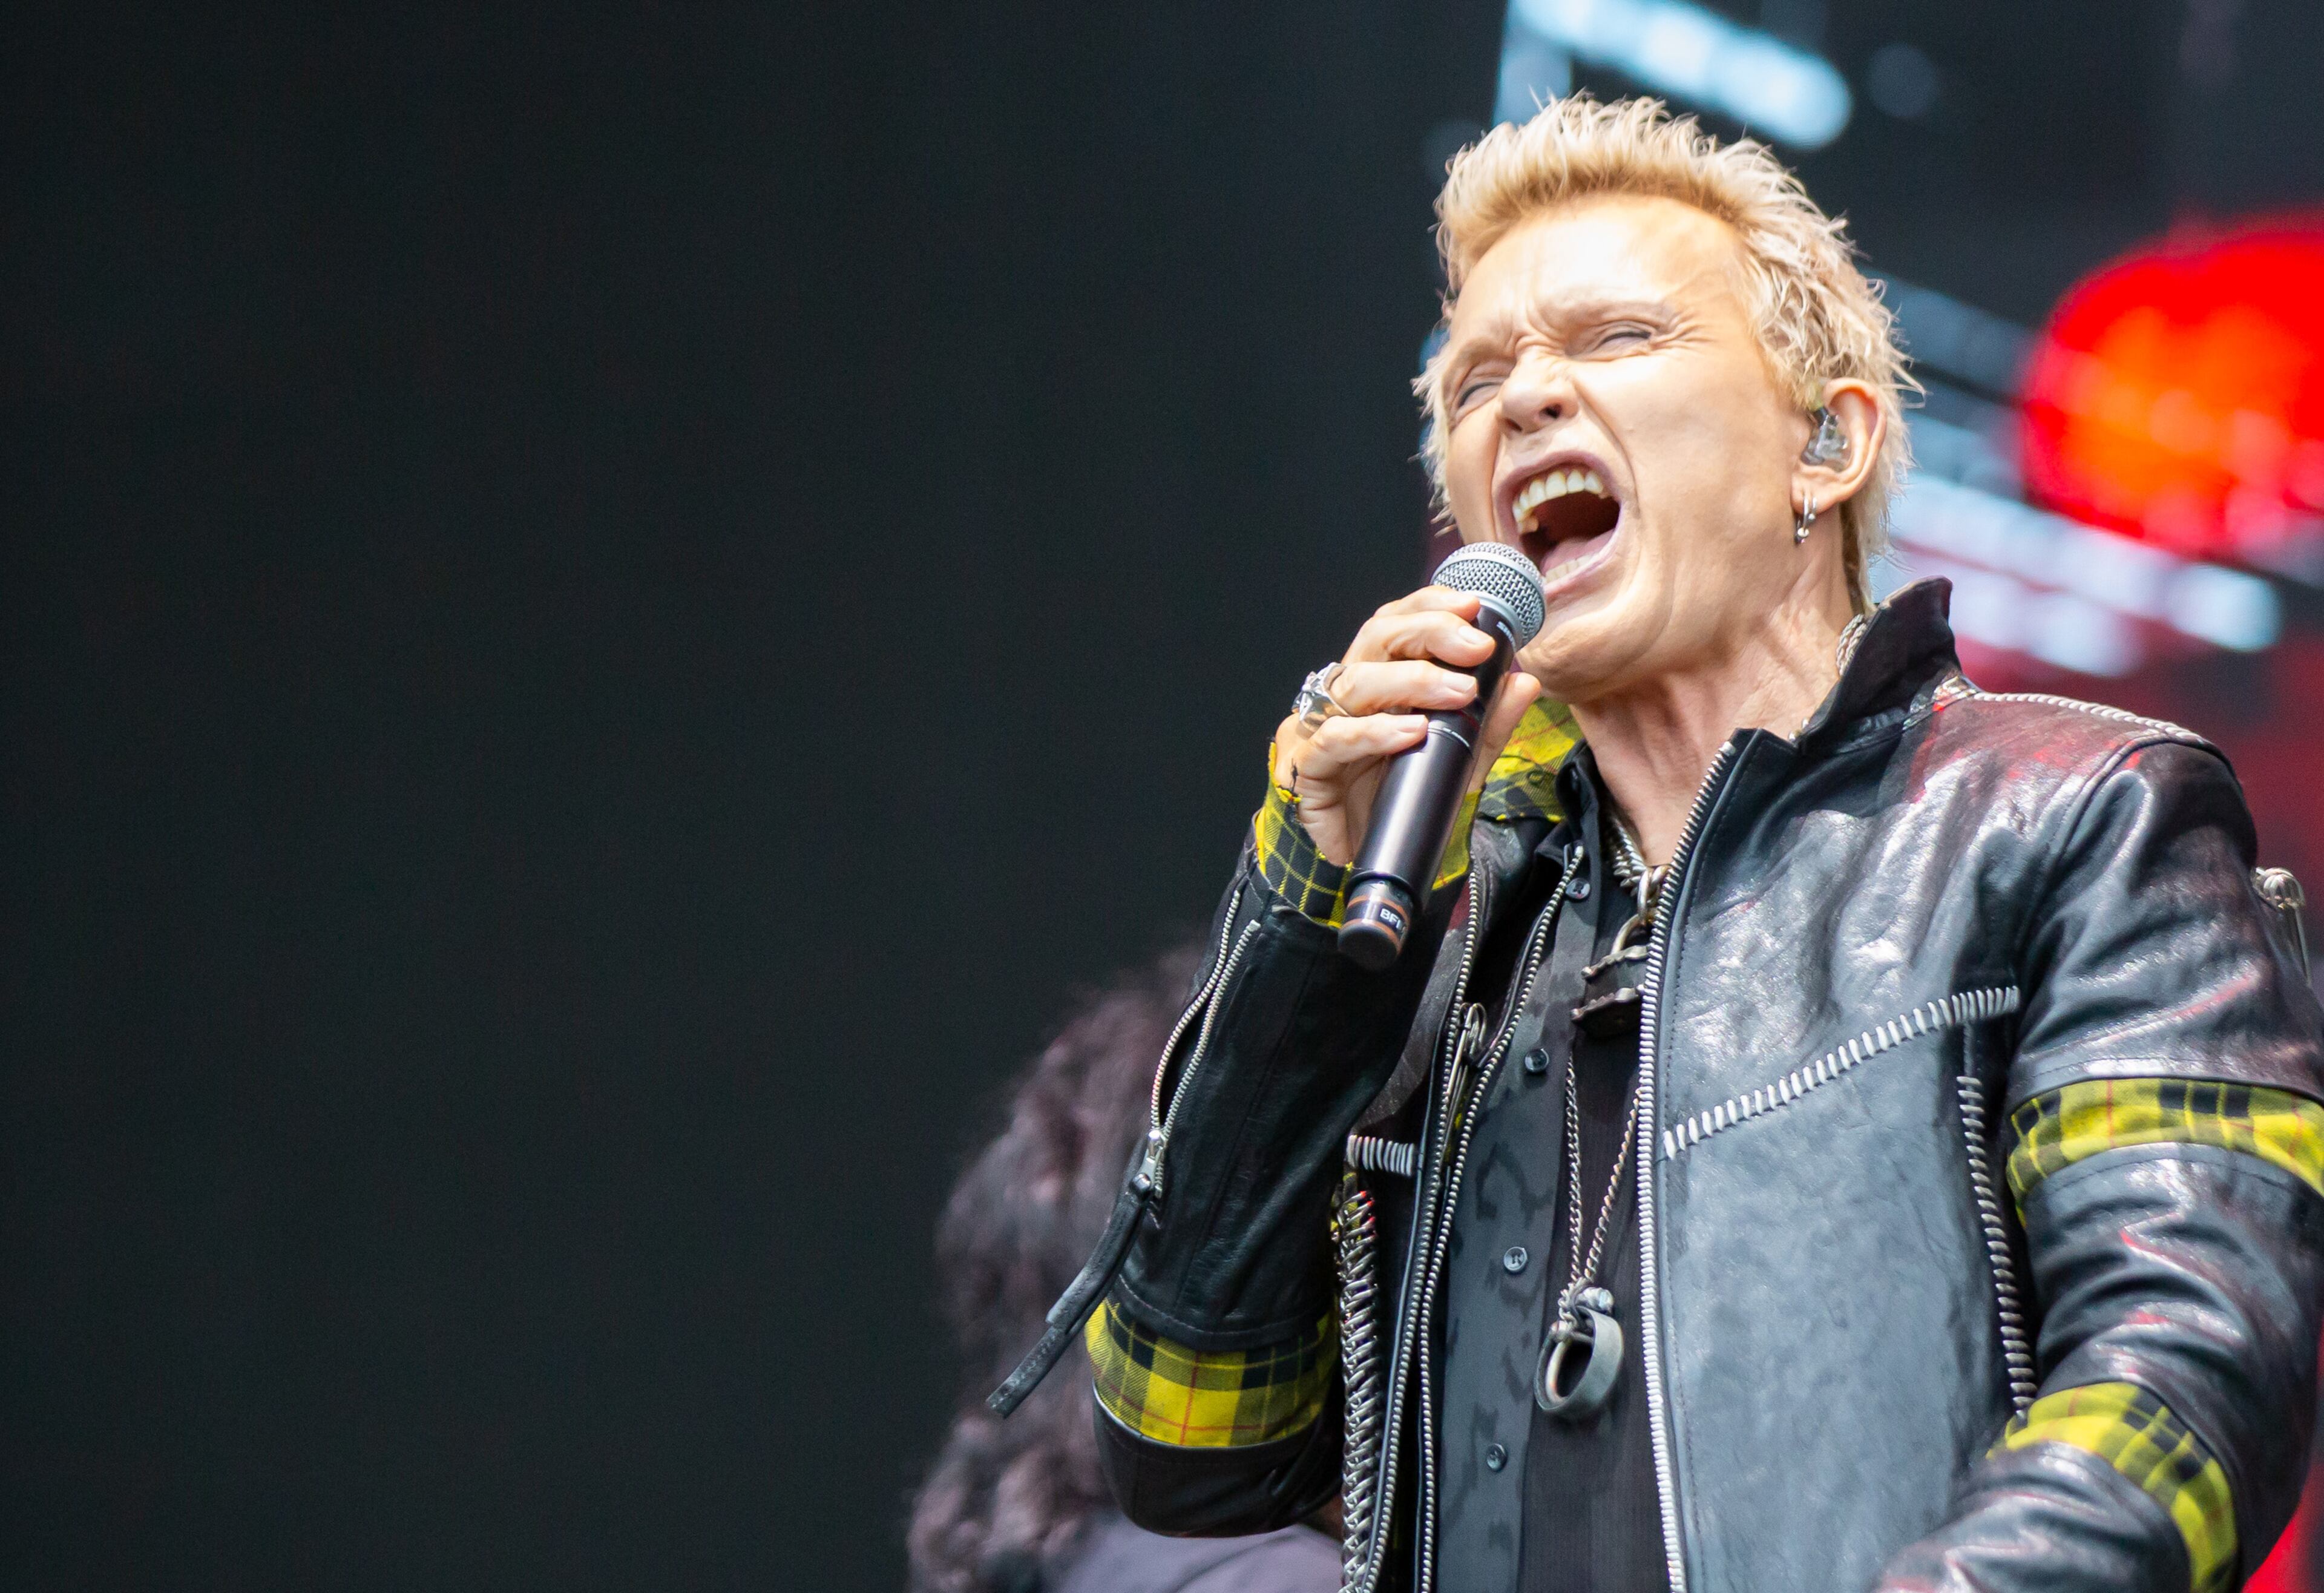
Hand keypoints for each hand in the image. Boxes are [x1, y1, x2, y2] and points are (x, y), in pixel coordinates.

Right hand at [1273, 587, 1541, 866]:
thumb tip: (1524, 682)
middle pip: (1377, 637)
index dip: (1431, 606)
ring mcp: (1323, 727)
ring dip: (1413, 680)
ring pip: (1357, 681)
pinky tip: (1411, 732)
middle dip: (1430, 633)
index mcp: (1381, 681)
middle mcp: (1350, 695)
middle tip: (1477, 647)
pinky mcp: (1307, 767)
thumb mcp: (1460, 765)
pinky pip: (1335, 738)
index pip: (1399, 624)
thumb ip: (1488, 726)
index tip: (1473, 606)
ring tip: (1460, 692)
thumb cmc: (1404, 804)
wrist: (1368, 864)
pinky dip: (1375, 731)